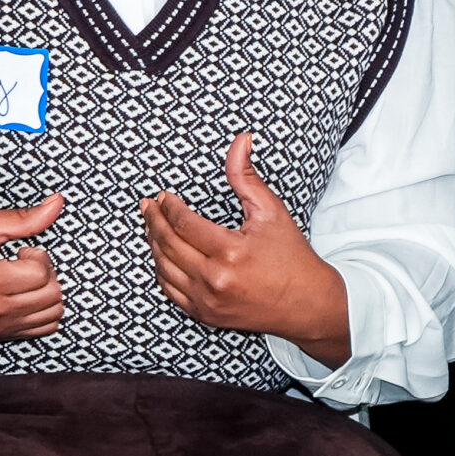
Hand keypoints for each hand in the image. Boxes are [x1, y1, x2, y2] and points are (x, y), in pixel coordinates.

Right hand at [0, 193, 64, 339]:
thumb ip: (22, 218)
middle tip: (23, 263)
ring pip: (52, 315)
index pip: (41, 272)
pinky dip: (42, 311)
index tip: (20, 250)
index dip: (37, 255)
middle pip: (51, 295)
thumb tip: (57, 203)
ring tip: (24, 280)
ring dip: (47, 293)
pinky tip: (24, 296)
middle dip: (46, 273)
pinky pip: (41, 330)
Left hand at [140, 134, 350, 367]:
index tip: (163, 196)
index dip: (168, 207)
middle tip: (148, 206)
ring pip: (164, 268)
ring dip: (153, 245)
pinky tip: (161, 254)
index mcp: (230, 251)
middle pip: (168, 245)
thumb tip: (240, 141)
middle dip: (153, 222)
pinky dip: (162, 271)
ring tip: (151, 226)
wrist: (307, 303)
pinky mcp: (206, 315)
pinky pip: (171, 291)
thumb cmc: (291, 255)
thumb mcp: (271, 211)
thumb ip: (246, 176)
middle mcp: (215, 279)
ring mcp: (208, 301)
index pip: (183, 224)